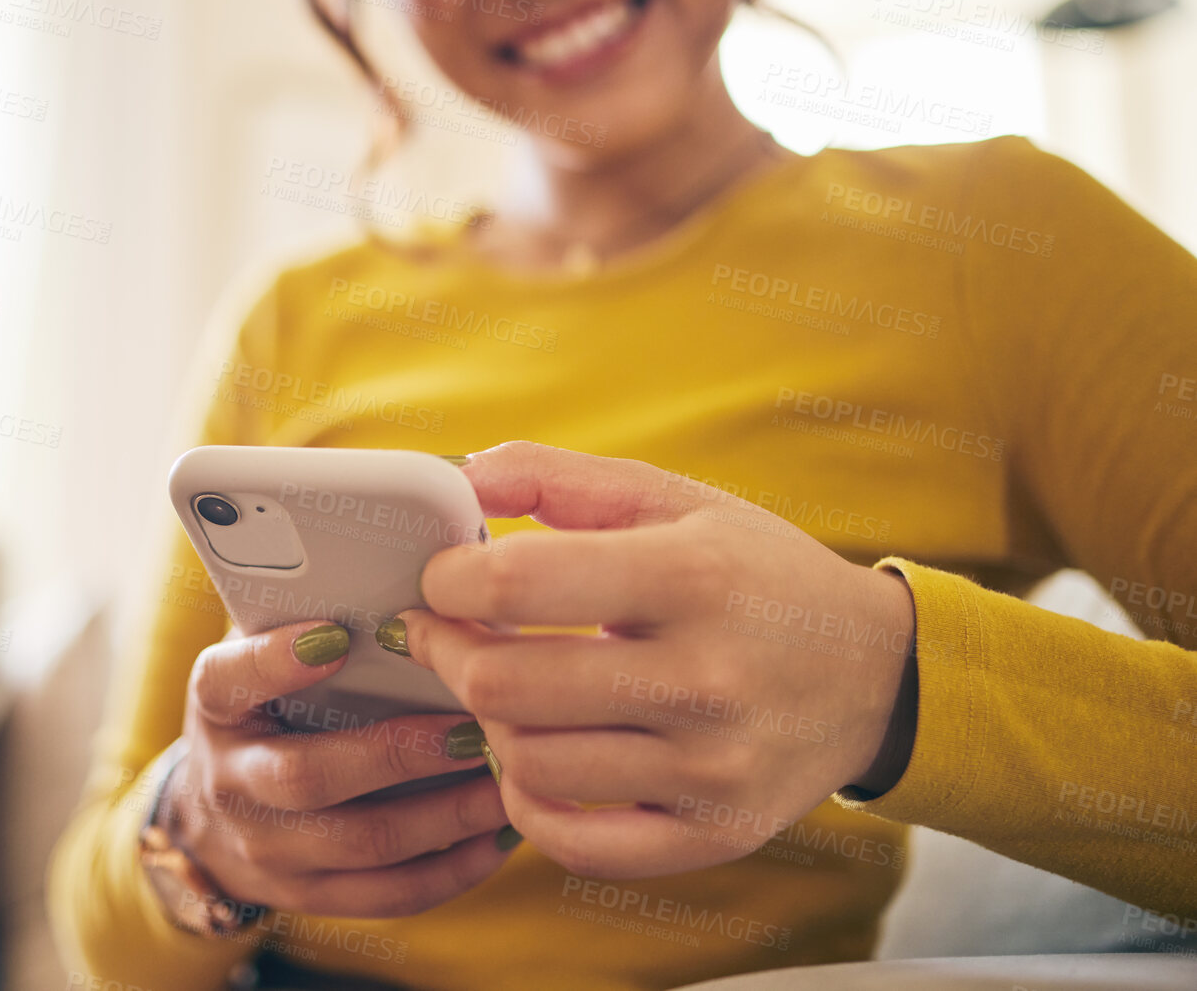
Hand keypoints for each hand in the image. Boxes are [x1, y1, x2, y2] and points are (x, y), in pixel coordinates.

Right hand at [154, 618, 514, 918]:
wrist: (211, 816)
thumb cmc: (265, 708)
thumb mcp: (262, 656)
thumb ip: (310, 617)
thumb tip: (422, 585)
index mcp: (216, 703)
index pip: (232, 678)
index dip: (277, 661)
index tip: (336, 636)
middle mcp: (230, 780)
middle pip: (307, 776)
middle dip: (398, 755)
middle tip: (472, 731)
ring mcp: (265, 849)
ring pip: (361, 844)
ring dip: (445, 817)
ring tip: (506, 784)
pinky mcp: (306, 898)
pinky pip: (387, 896)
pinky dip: (452, 870)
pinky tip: (498, 838)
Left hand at [385, 441, 917, 881]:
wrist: (876, 673)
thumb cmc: (754, 574)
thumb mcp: (674, 501)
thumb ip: (560, 479)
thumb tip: (462, 476)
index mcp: (691, 577)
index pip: (519, 582)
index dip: (450, 580)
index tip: (442, 578)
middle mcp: (706, 677)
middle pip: (507, 685)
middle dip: (450, 654)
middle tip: (447, 635)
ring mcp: (713, 767)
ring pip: (529, 765)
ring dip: (489, 725)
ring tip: (502, 691)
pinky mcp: (715, 833)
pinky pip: (576, 844)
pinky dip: (529, 805)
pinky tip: (533, 760)